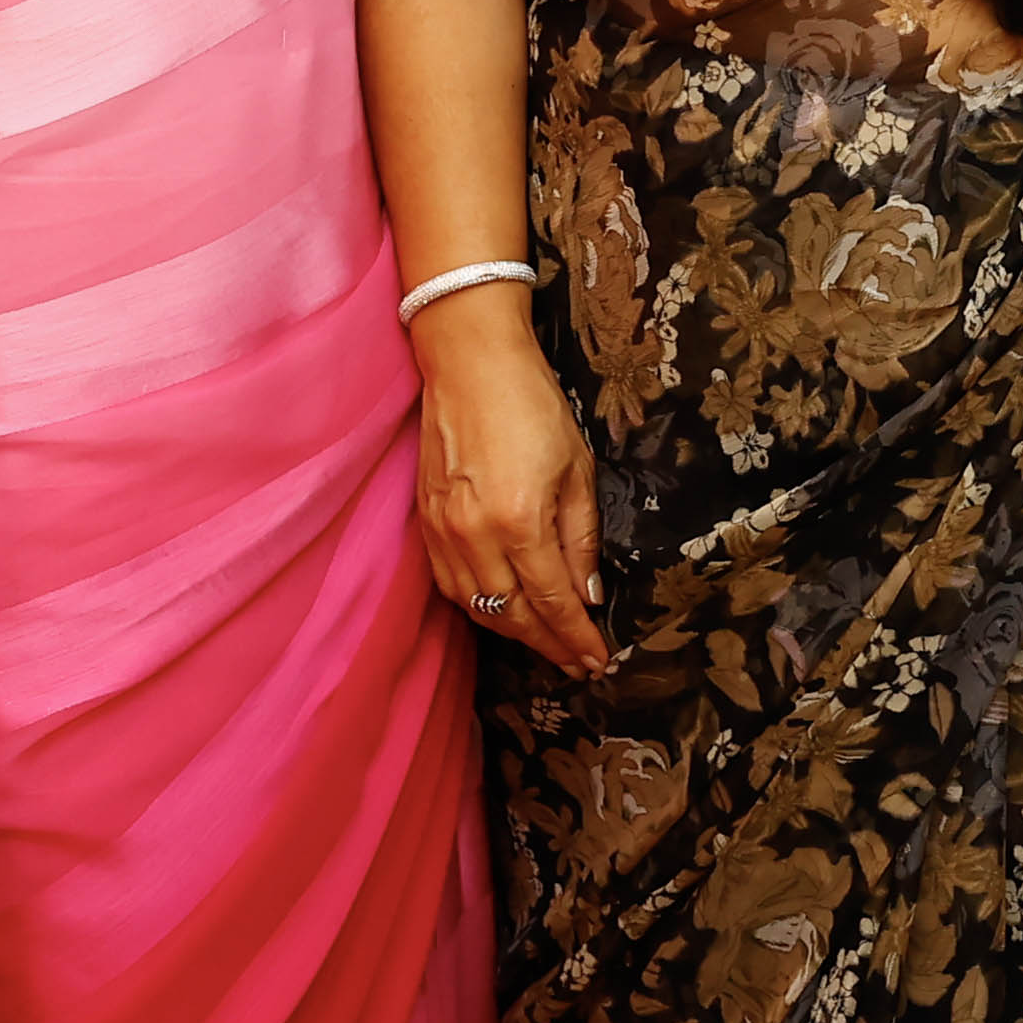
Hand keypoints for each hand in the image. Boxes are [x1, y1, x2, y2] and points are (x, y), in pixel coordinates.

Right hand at [410, 292, 608, 676]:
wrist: (469, 361)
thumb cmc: (531, 404)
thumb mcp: (576, 468)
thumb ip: (581, 538)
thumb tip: (587, 595)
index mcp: (520, 521)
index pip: (553, 603)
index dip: (577, 639)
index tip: (597, 661)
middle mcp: (475, 536)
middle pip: (513, 616)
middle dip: (548, 644)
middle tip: (576, 659)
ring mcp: (443, 532)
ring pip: (477, 608)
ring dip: (513, 631)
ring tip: (545, 639)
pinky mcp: (425, 522)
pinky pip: (450, 585)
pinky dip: (479, 606)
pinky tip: (502, 607)